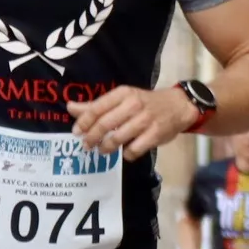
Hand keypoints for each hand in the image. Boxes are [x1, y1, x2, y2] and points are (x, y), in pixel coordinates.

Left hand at [68, 85, 195, 160]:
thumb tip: (70, 108)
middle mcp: (133, 105)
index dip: (84, 122)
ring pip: (118, 138)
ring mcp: (145, 120)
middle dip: (92, 137)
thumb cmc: (144, 103)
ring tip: (102, 150)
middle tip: (86, 145)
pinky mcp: (155, 134)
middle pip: (105, 124)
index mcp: (123, 94)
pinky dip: (126, 154)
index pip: (97, 108)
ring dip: (107, 147)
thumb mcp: (121, 99)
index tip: (76, 132)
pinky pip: (134, 149)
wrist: (178, 106)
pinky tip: (125, 152)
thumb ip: (96, 105)